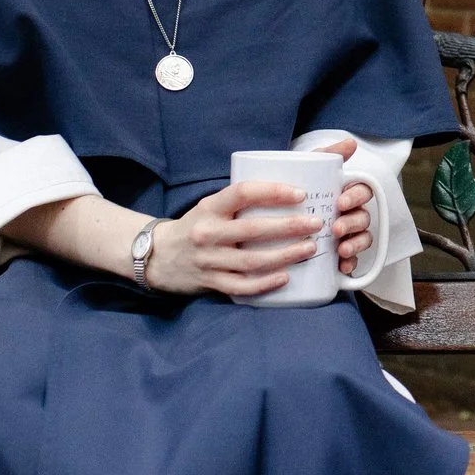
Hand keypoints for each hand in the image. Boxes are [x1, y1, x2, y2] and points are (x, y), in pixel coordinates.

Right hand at [143, 180, 323, 297]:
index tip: (300, 194)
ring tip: (310, 248)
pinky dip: (265, 283)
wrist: (157, 256)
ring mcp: (208, 260)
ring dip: (285, 255)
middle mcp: (207, 232)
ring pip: (252, 260)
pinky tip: (286, 276)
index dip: (273, 191)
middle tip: (316, 223)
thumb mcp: (211, 206)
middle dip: (289, 226)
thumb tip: (288, 189)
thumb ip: (241, 200)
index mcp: (209, 207)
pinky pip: (242, 286)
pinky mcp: (210, 282)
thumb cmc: (197, 226)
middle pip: (253, 229)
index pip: (242, 193)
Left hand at [305, 136, 377, 265]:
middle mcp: (350, 214)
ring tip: (341, 248)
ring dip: (355, 242)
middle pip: (363, 216)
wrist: (269, 225)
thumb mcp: (306, 171)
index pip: (362, 191)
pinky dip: (351, 263)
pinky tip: (343, 266)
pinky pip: (354, 261)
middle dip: (353, 222)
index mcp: (345, 193)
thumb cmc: (295, 194)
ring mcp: (347, 235)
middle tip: (336, 227)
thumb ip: (326, 156)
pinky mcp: (340, 255)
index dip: (356, 196)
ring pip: (363, 238)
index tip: (341, 201)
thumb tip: (351, 142)